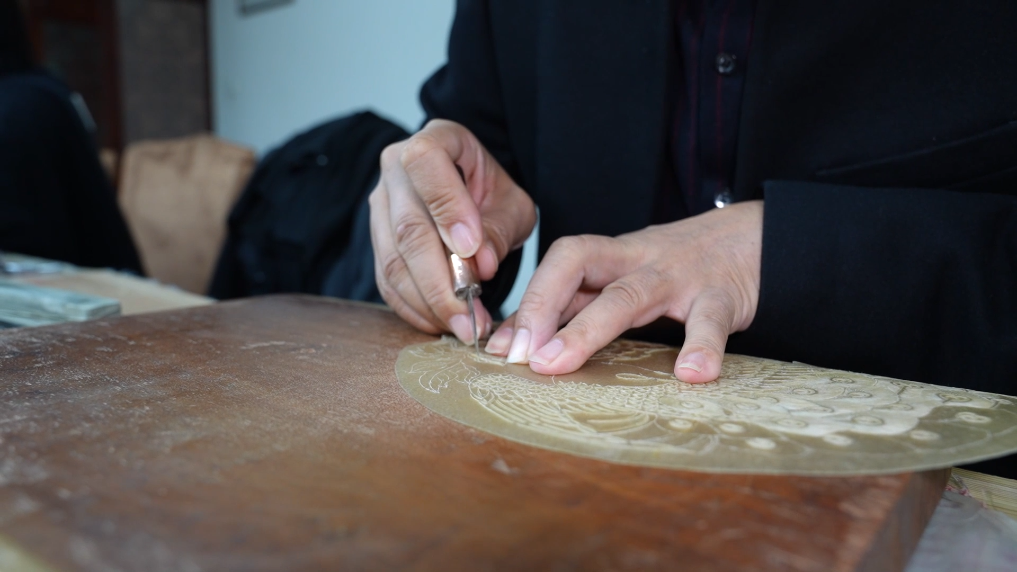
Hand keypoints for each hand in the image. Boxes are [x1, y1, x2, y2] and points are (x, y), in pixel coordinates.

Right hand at [369, 119, 536, 341]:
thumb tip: (478, 264)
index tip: (472, 249)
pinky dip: (412, 307)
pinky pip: (386, 279)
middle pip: (408, 225)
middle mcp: (397, 166)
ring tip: (463, 327)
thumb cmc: (494, 197)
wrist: (471, 199)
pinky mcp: (376, 238)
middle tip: (470, 316)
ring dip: (428, 301)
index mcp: (437, 139)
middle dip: (441, 279)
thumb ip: (498, 230)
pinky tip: (439, 323)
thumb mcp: (512, 206)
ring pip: (393, 259)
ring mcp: (381, 203)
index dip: (446, 206)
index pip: (426, 162)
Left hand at [484, 201, 762, 382]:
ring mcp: (679, 275)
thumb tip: (518, 341)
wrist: (759, 238)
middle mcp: (638, 259)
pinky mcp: (724, 295)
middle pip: (579, 265)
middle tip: (517, 356)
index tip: (499, 347)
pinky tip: (693, 374)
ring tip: (559, 364)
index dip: (528, 300)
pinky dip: (703, 347)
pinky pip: (712, 320)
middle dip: (541, 307)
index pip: (559, 262)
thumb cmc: (678, 267)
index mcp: (612, 255)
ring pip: (631, 293)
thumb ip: (580, 303)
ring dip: (590, 329)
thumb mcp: (627, 275)